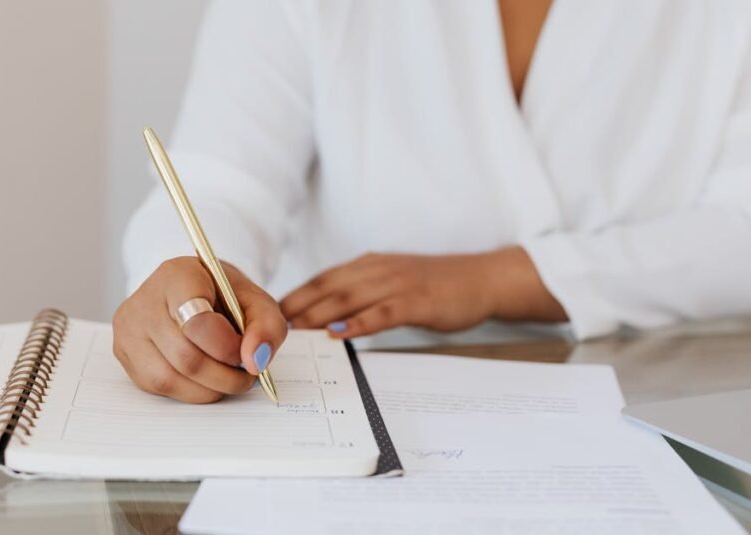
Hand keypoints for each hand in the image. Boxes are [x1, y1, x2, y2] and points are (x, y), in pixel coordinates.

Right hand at [112, 257, 287, 402]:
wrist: (192, 292)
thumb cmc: (223, 297)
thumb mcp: (255, 301)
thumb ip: (267, 326)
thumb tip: (257, 361)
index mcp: (177, 275)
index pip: (197, 321)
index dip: (227, 348)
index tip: (245, 354)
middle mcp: (144, 300)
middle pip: (185, 357)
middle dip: (223, 376)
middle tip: (245, 376)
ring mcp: (128, 328)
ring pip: (168, 378)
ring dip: (208, 390)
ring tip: (227, 379)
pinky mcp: (124, 352)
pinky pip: (156, 387)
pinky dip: (189, 392)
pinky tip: (204, 379)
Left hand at [280, 248, 566, 337]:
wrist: (481, 279)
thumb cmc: (435, 286)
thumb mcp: (392, 282)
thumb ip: (362, 293)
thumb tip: (327, 316)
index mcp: (369, 265)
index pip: (322, 278)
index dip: (295, 295)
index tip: (269, 312)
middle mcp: (378, 270)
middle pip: (328, 287)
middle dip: (297, 306)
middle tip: (270, 326)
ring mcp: (397, 284)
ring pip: (349, 298)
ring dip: (318, 314)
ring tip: (293, 330)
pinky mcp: (417, 302)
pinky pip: (383, 312)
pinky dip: (359, 323)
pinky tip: (339, 334)